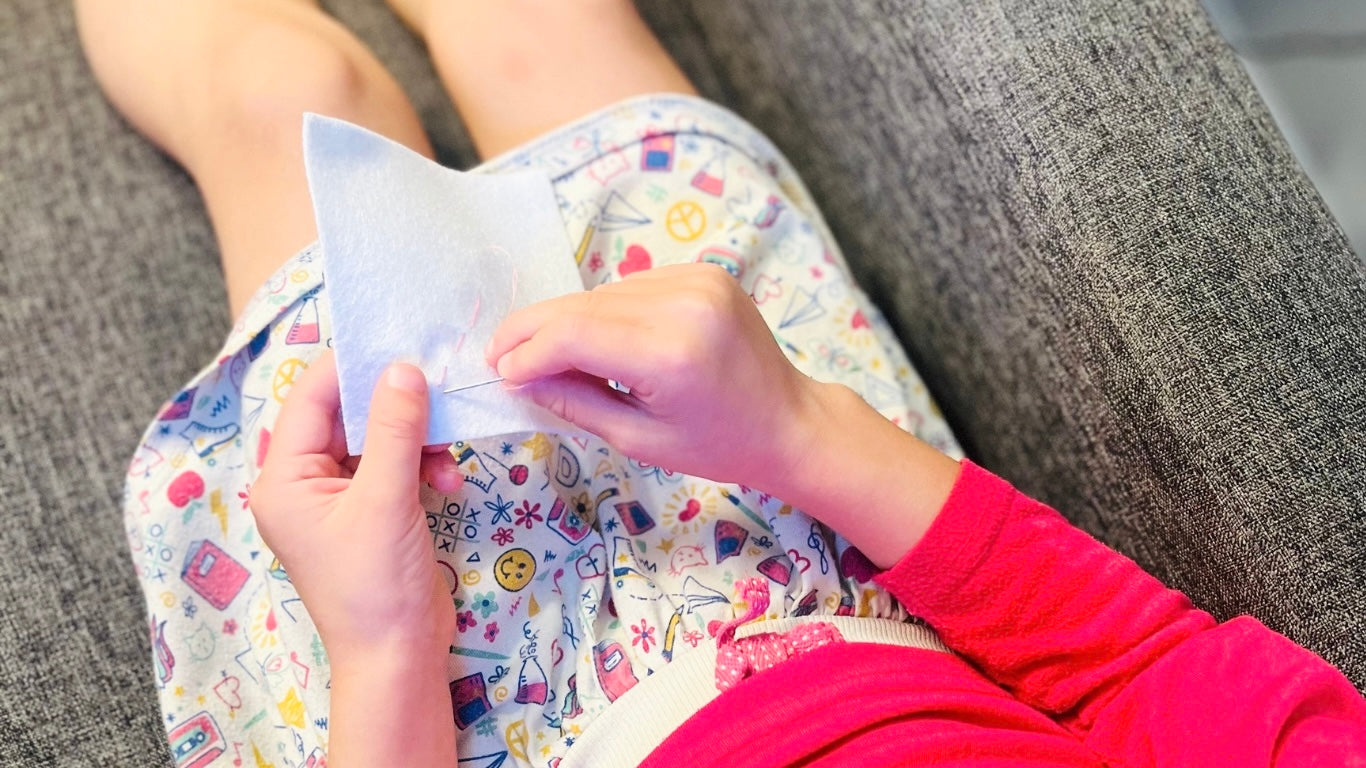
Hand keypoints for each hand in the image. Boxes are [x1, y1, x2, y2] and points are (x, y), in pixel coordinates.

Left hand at [249, 352, 460, 658]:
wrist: (397, 658)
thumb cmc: (376, 586)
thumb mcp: (385, 499)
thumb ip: (393, 429)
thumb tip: (402, 368)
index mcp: (284, 479)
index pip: (312, 399)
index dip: (353, 368)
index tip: (398, 342)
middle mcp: (304, 484)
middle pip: (347, 416)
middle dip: (394, 406)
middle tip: (436, 389)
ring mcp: (339, 499)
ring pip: (377, 439)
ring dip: (417, 439)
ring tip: (448, 454)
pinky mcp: (372, 512)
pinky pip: (394, 466)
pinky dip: (423, 465)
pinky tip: (449, 480)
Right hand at [486, 263, 817, 487]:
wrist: (788, 421)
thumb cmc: (718, 444)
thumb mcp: (639, 440)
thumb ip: (574, 403)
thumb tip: (518, 379)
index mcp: (671, 353)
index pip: (574, 335)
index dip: (527, 352)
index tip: (499, 373)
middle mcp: (684, 303)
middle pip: (582, 306)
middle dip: (534, 331)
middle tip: (499, 355)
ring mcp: (697, 280)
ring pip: (602, 294)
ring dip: (567, 320)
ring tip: (542, 354)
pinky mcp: (703, 271)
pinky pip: (631, 287)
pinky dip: (604, 310)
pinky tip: (596, 339)